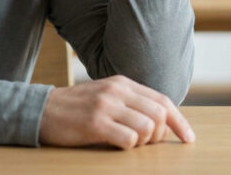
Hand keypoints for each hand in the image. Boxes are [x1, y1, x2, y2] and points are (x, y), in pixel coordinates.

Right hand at [38, 75, 195, 149]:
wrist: (41, 110)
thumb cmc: (76, 109)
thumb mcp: (106, 97)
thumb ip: (131, 104)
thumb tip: (163, 124)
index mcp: (122, 83)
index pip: (163, 100)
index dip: (179, 121)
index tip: (188, 138)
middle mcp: (117, 91)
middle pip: (159, 114)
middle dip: (160, 135)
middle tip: (147, 143)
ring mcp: (106, 106)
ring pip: (148, 127)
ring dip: (143, 142)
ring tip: (127, 143)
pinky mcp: (95, 123)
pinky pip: (128, 139)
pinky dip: (128, 147)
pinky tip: (115, 144)